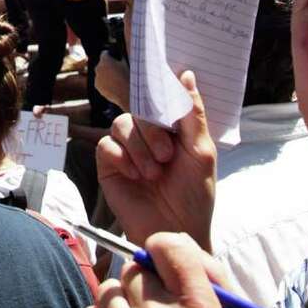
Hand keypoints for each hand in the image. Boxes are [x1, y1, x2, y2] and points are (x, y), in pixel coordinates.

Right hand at [97, 70, 216, 250]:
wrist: (177, 233)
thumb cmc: (194, 196)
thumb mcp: (201, 152)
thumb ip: (192, 114)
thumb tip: (186, 74)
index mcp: (171, 128)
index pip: (159, 98)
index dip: (158, 89)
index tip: (159, 76)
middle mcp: (147, 135)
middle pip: (138, 109)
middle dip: (153, 131)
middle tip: (166, 156)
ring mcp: (127, 150)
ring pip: (121, 124)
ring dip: (139, 148)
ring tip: (153, 174)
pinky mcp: (109, 166)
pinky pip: (106, 146)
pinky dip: (122, 159)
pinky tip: (135, 177)